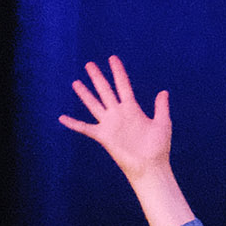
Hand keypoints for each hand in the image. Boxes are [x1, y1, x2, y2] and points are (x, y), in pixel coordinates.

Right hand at [58, 58, 171, 183]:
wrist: (150, 166)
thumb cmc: (158, 147)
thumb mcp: (162, 123)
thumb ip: (161, 107)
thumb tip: (163, 92)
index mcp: (132, 109)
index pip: (123, 85)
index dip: (118, 72)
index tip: (112, 58)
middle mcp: (119, 114)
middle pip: (105, 91)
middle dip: (97, 77)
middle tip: (89, 64)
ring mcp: (110, 124)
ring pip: (94, 104)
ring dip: (85, 94)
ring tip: (76, 82)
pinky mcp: (103, 136)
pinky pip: (85, 128)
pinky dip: (73, 123)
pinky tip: (62, 118)